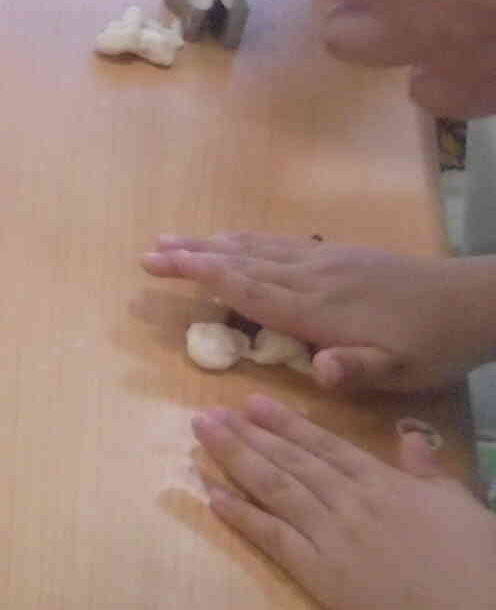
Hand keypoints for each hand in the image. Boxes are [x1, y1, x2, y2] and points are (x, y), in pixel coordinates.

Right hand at [142, 234, 495, 390]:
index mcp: (318, 310)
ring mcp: (323, 262)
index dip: (201, 276)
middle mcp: (311, 278)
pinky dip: (244, 240)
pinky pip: (278, 243)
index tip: (158, 264)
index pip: (247, 289)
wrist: (471, 301)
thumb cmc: (432, 346)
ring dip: (210, 244)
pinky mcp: (336, 256)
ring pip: (255, 249)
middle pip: (240, 262)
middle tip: (147, 252)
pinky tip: (233, 238)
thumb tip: (317, 370)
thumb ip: (357, 369)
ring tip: (172, 239)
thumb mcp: (403, 371)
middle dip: (192, 256)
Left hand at [194, 396, 495, 609]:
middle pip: (289, 461)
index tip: (251, 403)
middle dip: (247, 433)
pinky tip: (211, 496)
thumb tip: (410, 438)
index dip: (285, 423)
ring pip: (273, 488)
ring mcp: (329, 536)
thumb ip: (429, 471)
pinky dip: (240, 515)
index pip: (324, 445)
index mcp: (384, 483)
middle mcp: (349, 501)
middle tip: (209, 412)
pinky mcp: (318, 574)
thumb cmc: (477, 567)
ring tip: (202, 435)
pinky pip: (271, 537)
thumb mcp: (461, 505)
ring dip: (233, 458)